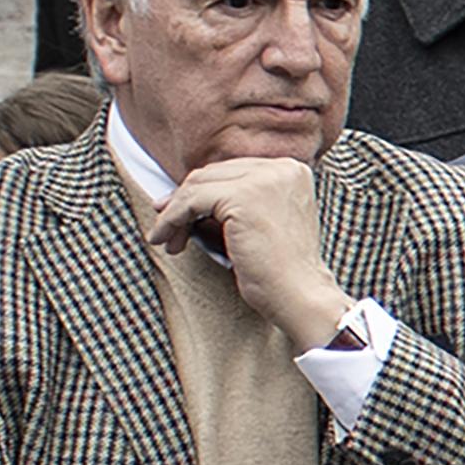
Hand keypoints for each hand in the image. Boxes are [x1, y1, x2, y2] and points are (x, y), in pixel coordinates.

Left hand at [145, 154, 353, 355]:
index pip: (231, 171)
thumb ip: (238, 201)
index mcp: (291, 170)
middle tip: (166, 227)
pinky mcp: (244, 196)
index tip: (177, 212)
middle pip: (213, 174)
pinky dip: (171, 220)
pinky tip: (164, 239)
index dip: (201, 192)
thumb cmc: (280, 270)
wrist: (300, 295)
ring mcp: (264, 180)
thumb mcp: (262, 222)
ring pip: (198, 185)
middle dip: (183, 201)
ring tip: (166, 240)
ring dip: (173, 213)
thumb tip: (181, 194)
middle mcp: (281, 168)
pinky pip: (191, 201)